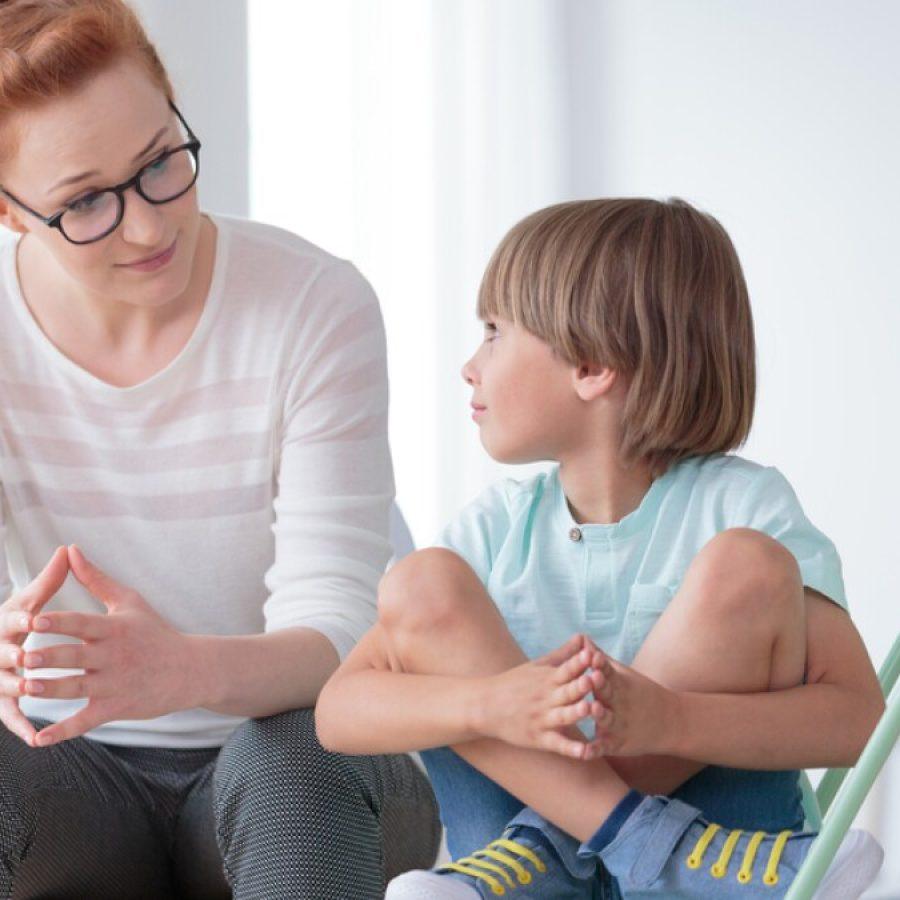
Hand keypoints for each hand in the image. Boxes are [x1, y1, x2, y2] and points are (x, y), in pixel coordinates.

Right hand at [0, 547, 68, 745]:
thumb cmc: (12, 624)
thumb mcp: (26, 602)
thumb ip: (48, 581)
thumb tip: (67, 549)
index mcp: (5, 624)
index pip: (10, 618)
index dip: (20, 617)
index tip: (33, 616)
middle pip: (2, 653)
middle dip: (14, 654)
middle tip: (29, 656)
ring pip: (3, 684)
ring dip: (15, 686)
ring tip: (31, 688)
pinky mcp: (2, 701)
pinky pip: (9, 715)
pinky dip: (20, 726)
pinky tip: (36, 737)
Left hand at [26, 545, 195, 746]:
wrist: (190, 669)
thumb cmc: (156, 632)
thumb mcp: (130, 602)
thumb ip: (96, 579)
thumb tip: (70, 551)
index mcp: (115, 629)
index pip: (83, 623)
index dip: (59, 622)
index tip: (35, 619)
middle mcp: (114, 656)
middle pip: (77, 656)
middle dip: (50, 657)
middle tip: (24, 656)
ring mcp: (115, 683)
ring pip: (77, 688)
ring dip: (51, 689)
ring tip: (26, 688)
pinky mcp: (116, 707)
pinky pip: (86, 721)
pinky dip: (63, 731)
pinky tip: (39, 739)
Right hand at [474, 634, 596, 759]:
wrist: (485, 706)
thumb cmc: (514, 683)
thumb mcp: (537, 665)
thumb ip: (564, 654)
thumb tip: (583, 637)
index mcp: (547, 679)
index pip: (566, 669)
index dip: (579, 662)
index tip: (592, 654)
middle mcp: (546, 698)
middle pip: (567, 691)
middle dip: (581, 685)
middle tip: (596, 678)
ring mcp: (543, 719)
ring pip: (564, 716)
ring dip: (577, 712)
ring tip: (591, 708)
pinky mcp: (539, 739)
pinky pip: (557, 744)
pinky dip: (570, 749)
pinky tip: (585, 752)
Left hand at [576, 641, 678, 757]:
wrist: (671, 722)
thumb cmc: (640, 694)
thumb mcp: (623, 675)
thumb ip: (600, 659)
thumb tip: (582, 638)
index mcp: (619, 684)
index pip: (609, 671)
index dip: (600, 664)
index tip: (592, 655)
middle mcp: (619, 704)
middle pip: (608, 693)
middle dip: (600, 685)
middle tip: (591, 677)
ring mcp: (620, 724)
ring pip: (608, 719)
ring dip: (600, 714)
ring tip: (592, 709)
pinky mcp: (618, 744)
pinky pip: (605, 747)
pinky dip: (595, 750)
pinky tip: (584, 752)